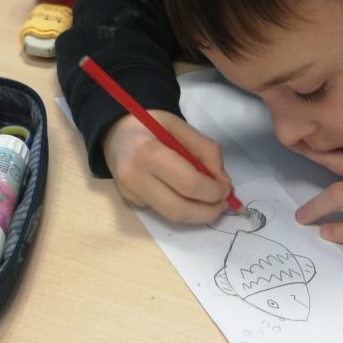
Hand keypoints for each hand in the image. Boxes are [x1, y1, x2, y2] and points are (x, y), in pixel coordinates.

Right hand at [102, 111, 232, 223]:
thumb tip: (222, 182)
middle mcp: (134, 177)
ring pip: (171, 217)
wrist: (115, 132)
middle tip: (223, 204)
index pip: (188, 184)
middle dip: (208, 211)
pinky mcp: (131, 202)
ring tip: (212, 204)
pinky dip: (182, 207)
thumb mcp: (180, 126)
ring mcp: (130, 193)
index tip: (227, 189)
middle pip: (179, 209)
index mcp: (148, 152)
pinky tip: (188, 196)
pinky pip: (163, 211)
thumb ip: (206, 151)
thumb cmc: (150, 124)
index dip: (213, 191)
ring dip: (198, 215)